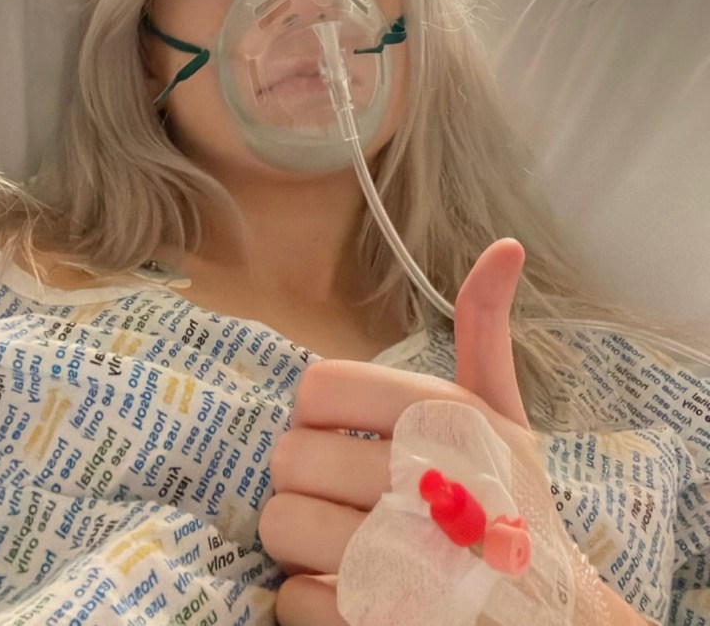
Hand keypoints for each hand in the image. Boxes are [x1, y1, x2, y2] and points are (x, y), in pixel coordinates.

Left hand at [259, 238, 531, 625]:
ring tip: (348, 543)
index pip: (316, 388)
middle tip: (351, 498)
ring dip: (302, 541)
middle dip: (308, 480)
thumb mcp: (507, 413)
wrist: (552, 618)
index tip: (348, 438)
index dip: (319, 417)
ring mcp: (411, 564)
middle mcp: (434, 481)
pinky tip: (355, 596)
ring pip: (280, 525)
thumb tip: (504, 245)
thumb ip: (486, 330)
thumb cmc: (513, 505)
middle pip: (289, 456)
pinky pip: (290, 600)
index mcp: (450, 417)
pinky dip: (310, 600)